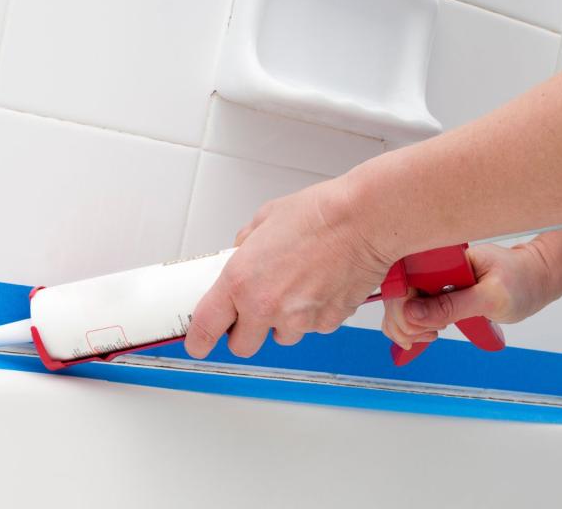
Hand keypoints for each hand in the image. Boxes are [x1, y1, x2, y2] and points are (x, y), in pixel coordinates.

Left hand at [184, 176, 392, 358]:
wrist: (363, 220)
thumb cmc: (319, 214)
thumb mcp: (264, 220)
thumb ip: (245, 245)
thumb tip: (241, 255)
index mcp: (241, 281)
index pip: (206, 327)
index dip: (199, 340)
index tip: (197, 342)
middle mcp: (266, 306)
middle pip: (242, 346)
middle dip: (245, 332)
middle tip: (254, 309)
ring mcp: (298, 320)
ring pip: (281, 336)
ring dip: (282, 321)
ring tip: (298, 286)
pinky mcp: (327, 323)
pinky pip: (312, 328)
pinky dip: (313, 314)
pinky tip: (321, 285)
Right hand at [381, 242, 555, 349]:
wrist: (534, 279)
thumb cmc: (520, 280)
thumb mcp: (490, 297)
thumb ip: (452, 305)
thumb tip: (411, 315)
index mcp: (440, 254)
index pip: (403, 282)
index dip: (404, 311)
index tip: (427, 330)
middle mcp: (429, 263)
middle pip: (396, 296)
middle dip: (406, 323)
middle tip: (433, 335)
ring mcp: (429, 277)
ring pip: (398, 305)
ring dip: (407, 327)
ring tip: (432, 335)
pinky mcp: (433, 289)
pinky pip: (409, 308)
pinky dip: (411, 326)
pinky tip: (427, 334)